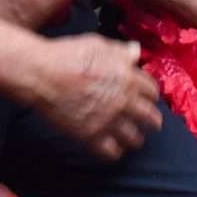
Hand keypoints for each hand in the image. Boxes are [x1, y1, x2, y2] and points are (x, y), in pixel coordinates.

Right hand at [29, 35, 162, 160]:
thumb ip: (120, 51)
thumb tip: (135, 51)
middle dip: (153, 121)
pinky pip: (111, 152)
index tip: (149, 98)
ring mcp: (108, 121)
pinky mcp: (91, 135)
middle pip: (149, 117)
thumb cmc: (67, 55)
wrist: (43, 74)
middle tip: (152, 124)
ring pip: (134, 138)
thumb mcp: (98, 45)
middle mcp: (123, 101)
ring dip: (136, 139)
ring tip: (134, 139)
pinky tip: (113, 149)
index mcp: (127, 78)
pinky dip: (115, 152)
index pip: (151, 91)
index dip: (151, 95)